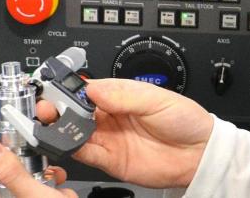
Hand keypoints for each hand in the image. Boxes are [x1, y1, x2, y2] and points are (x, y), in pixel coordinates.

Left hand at [0, 140, 77, 196]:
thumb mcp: (36, 196)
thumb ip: (12, 173)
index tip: (6, 151)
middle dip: (23, 168)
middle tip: (34, 163)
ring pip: (21, 185)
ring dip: (41, 178)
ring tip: (53, 178)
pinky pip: (35, 193)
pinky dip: (49, 189)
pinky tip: (61, 191)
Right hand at [44, 78, 211, 188]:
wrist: (199, 154)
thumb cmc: (185, 121)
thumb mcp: (156, 99)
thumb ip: (123, 96)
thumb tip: (94, 89)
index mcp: (118, 95)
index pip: (86, 89)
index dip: (69, 88)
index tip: (57, 89)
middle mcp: (109, 116)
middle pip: (74, 111)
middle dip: (58, 108)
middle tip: (50, 108)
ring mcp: (108, 138)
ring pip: (74, 132)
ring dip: (61, 128)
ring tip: (54, 124)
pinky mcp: (109, 160)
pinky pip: (84, 154)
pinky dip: (72, 149)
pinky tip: (67, 142)